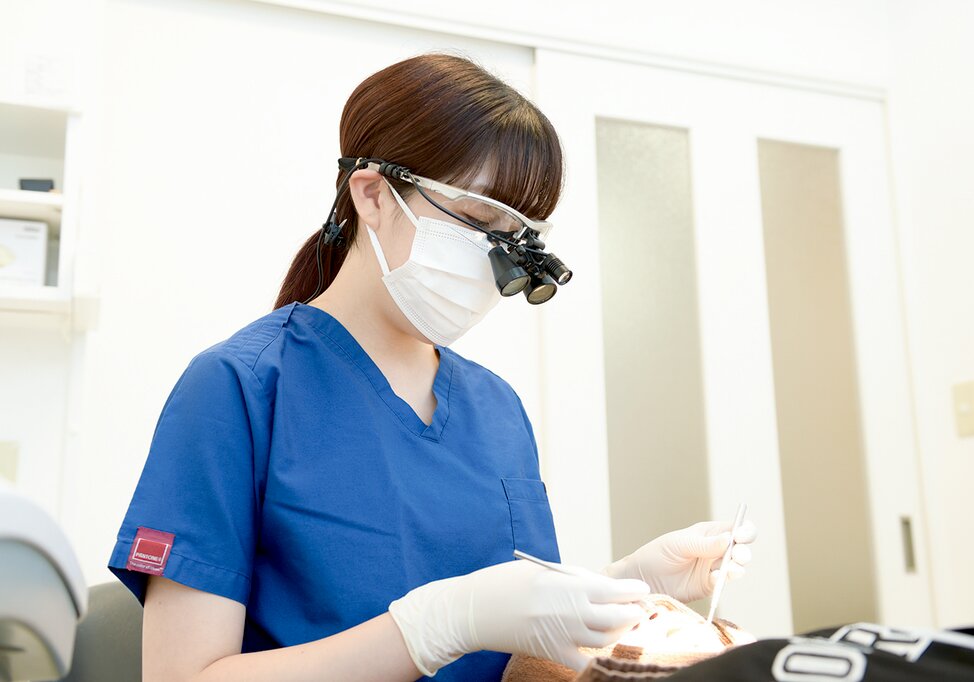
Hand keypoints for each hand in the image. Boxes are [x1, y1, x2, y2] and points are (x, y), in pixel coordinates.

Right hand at [388, 559, 649, 673]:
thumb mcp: (543, 571)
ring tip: (629, 629)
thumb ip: (574, 578)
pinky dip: (597, 658)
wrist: (476, 609)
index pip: (614, 591)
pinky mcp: (552, 652)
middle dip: (634, 614)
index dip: (634, 592)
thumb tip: (601, 585)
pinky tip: (605, 653)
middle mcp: (571, 612)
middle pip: (617, 618)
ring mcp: (563, 635)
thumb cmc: (506, 582)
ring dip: (621, 635)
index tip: (644, 591)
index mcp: (570, 587)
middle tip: (643, 611)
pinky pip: (584, 661)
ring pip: (606, 640)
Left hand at [601, 520, 756, 602]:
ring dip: (737, 567)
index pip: (735, 528)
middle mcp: (715, 549)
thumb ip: (703, 544)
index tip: (741, 536)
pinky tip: (716, 579)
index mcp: (709, 533)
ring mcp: (713, 568)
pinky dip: (723, 581)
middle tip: (738, 556)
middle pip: (740, 549)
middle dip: (743, 552)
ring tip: (732, 570)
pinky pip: (722, 582)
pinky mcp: (709, 585)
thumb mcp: (679, 544)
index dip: (744, 531)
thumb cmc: (657, 554)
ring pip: (735, 566)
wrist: (643, 579)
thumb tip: (729, 539)